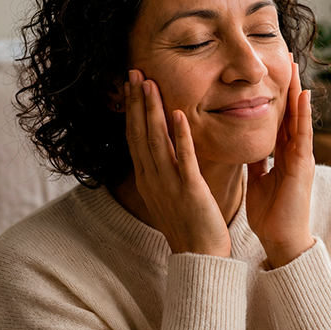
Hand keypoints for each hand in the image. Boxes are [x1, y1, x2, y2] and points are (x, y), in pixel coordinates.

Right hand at [124, 69, 231, 256]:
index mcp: (146, 179)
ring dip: (153, 110)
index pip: (134, 137)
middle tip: (135, 73)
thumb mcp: (168, 194)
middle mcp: (152, 179)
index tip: (131, 85)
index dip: (132, 110)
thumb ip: (164, 170)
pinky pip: (183, 157)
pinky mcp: (189, 189)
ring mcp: (168, 183)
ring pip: (157, 140)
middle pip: (140, 133)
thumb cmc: (187, 226)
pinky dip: (180, 135)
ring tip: (151, 84)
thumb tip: (163, 151)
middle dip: (137, 102)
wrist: (198, 256)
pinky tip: (178, 113)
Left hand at [246, 60, 315, 267]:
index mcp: (283, 156)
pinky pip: (302, 135)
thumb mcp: (258, 182)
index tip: (273, 74)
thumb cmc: (271, 215)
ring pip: (299, 119)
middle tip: (287, 58)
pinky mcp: (303, 167)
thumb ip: (257, 164)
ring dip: (298, 92)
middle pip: (292, 113)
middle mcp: (295, 153)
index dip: (277, 97)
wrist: (281, 240)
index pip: (281, 120)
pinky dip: (302, 115)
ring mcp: (302, 158)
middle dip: (289, 86)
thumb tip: (248, 149)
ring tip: (296, 67)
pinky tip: (302, 95)